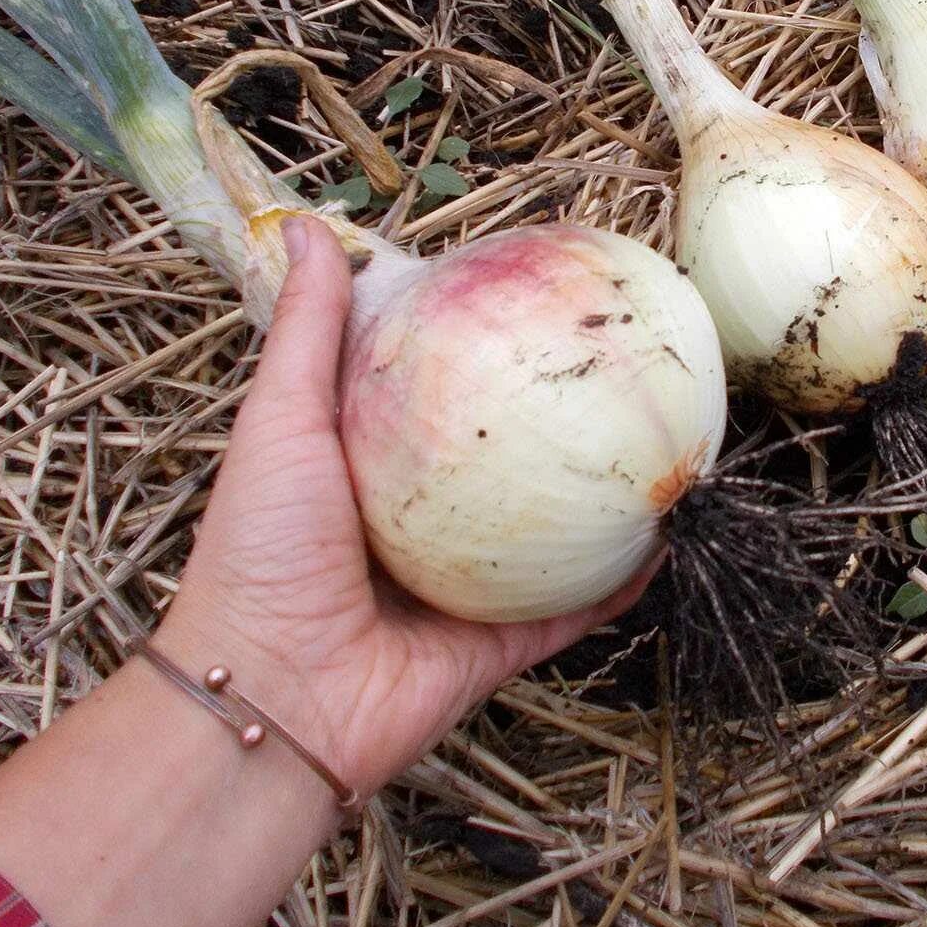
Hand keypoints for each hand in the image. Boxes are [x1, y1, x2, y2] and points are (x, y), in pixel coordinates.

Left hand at [160, 214, 651, 801]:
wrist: (274, 700)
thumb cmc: (261, 555)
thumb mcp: (279, 423)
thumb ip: (304, 331)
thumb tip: (304, 226)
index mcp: (365, 470)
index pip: (428, 394)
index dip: (472, 348)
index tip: (523, 297)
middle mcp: (420, 525)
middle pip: (500, 461)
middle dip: (550, 419)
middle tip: (609, 360)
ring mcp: (465, 586)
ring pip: (551, 531)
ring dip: (600, 494)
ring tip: (657, 439)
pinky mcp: (500, 642)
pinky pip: (576, 604)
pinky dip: (622, 578)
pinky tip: (665, 535)